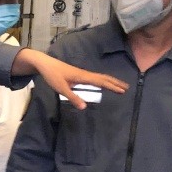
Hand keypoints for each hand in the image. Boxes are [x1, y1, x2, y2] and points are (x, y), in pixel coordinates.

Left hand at [12, 49, 127, 108]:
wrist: (45, 64)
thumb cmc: (52, 75)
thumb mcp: (61, 88)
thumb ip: (73, 97)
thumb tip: (84, 107)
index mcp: (83, 76)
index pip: (101, 81)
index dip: (112, 86)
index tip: (123, 90)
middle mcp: (85, 74)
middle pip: (103, 78)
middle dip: (115, 83)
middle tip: (127, 88)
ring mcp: (82, 74)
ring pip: (100, 77)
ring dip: (110, 81)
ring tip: (119, 86)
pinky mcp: (78, 75)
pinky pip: (94, 78)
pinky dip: (102, 81)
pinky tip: (103, 84)